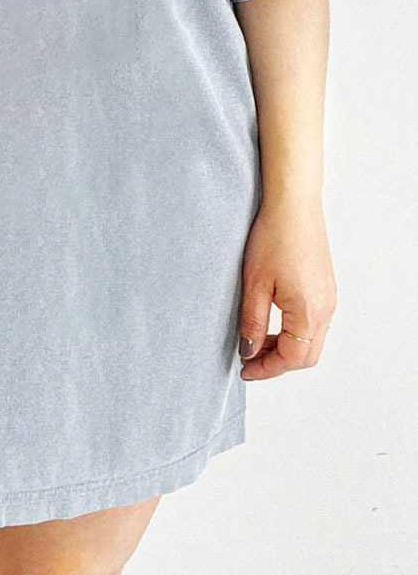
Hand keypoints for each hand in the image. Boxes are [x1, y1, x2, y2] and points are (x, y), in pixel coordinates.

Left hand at [237, 197, 336, 379]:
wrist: (293, 204)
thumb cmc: (274, 237)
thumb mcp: (255, 284)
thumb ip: (253, 323)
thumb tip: (249, 351)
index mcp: (309, 313)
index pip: (291, 359)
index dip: (266, 369)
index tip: (245, 369)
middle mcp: (326, 309)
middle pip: (306, 356)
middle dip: (278, 362)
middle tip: (250, 358)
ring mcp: (329, 298)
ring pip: (312, 341)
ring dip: (286, 347)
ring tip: (258, 339)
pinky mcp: (325, 287)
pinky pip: (315, 323)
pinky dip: (295, 331)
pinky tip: (273, 320)